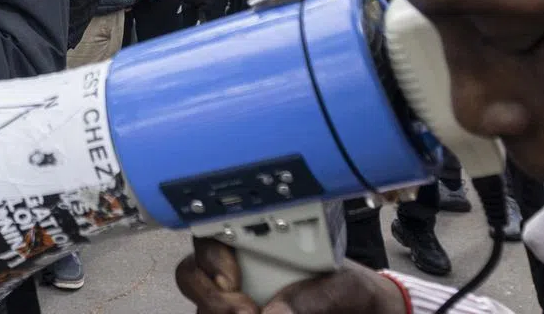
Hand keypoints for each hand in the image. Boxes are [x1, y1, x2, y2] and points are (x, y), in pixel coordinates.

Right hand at [175, 238, 406, 313]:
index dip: (211, 255)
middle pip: (192, 276)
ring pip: (201, 309)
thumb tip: (275, 313)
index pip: (211, 237)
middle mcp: (236, 275)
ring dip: (215, 312)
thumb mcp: (345, 287)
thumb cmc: (350, 294)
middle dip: (210, 296)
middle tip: (246, 312)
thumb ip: (316, 296)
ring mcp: (233, 305)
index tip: (231, 278)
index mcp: (256, 246)